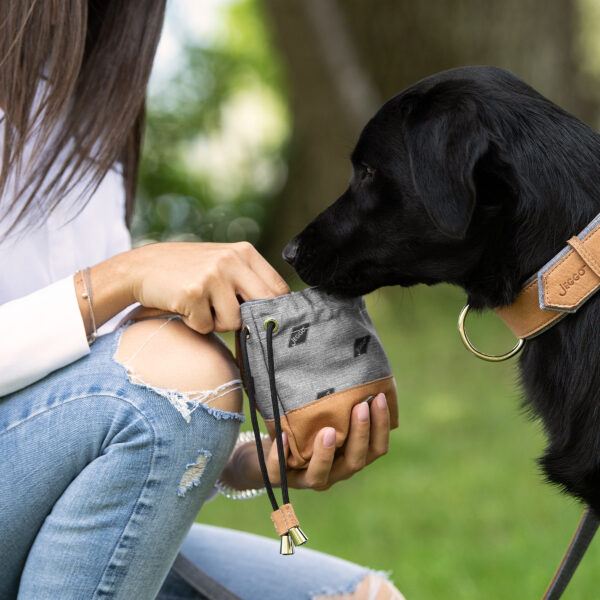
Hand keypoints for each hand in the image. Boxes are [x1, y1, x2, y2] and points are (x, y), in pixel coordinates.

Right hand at [125, 241, 289, 332]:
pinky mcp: (193, 292)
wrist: (141, 267)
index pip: (278, 288)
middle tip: (230, 319)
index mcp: (244, 252)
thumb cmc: (188, 271)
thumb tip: (277, 314)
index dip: (274, 310)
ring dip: (217, 323)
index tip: (263, 320)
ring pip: (234, 322)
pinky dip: (196, 324)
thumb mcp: (223, 264)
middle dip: (250, 320)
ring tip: (201, 307)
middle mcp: (232, 260)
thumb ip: (248, 281)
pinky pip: (207, 326)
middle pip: (263, 306)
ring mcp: (213, 275)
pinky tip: (185, 308)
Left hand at [221, 393, 390, 491]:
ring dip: (326, 453)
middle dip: (360, 434)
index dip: (381, 425)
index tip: (379, 397)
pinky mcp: (280, 479)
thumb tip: (359, 363)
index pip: (376, 448)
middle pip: (356, 461)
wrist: (266, 449)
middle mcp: (334, 471)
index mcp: (351, 456)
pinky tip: (284, 437)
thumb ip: (342, 400)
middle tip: (360, 406)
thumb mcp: (326, 411)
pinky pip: (280, 472)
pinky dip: (282, 455)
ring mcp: (307, 478)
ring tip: (327, 430)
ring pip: (321, 476)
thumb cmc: (305, 423)